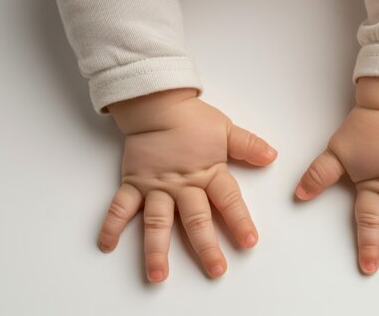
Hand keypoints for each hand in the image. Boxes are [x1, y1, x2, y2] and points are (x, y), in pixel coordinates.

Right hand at [97, 89, 276, 281]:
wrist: (157, 104)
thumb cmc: (192, 118)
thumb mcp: (226, 130)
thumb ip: (248, 145)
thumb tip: (271, 156)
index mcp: (208, 173)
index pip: (228, 201)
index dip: (240, 221)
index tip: (249, 242)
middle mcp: (182, 185)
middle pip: (196, 220)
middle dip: (207, 246)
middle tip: (216, 270)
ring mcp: (156, 187)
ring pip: (157, 222)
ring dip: (156, 250)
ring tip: (158, 275)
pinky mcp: (133, 183)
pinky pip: (120, 207)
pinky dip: (111, 225)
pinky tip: (107, 246)